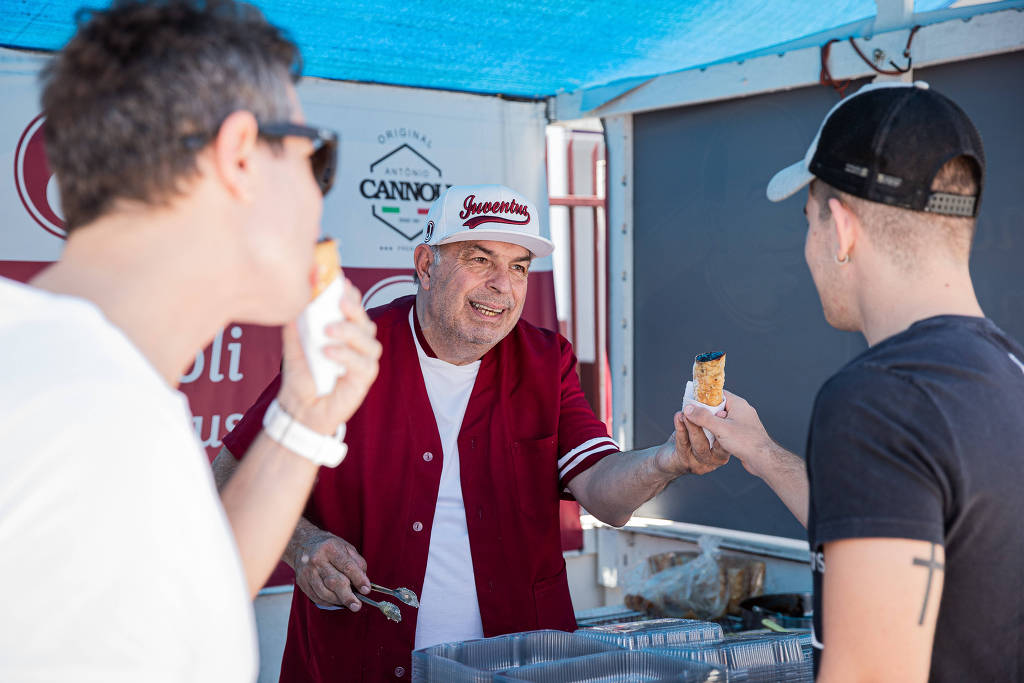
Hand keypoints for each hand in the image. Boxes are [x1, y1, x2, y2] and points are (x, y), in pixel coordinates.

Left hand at [278, 276, 381, 433]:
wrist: (300, 410)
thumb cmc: (302, 379)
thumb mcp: (293, 349)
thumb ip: (295, 328)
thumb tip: (293, 305)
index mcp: (344, 333)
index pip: (354, 310)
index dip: (351, 296)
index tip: (341, 283)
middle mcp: (357, 346)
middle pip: (366, 322)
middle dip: (355, 310)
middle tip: (339, 302)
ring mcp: (363, 362)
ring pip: (369, 342)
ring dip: (350, 333)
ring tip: (328, 331)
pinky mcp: (364, 380)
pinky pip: (363, 364)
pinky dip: (347, 355)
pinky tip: (329, 352)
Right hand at [288, 527, 370, 611]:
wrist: (303, 544)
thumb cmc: (329, 547)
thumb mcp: (346, 547)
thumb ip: (358, 563)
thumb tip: (364, 582)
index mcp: (330, 548)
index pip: (347, 566)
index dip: (358, 579)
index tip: (366, 590)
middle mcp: (317, 560)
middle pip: (334, 582)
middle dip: (347, 596)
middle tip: (357, 605)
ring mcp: (307, 572)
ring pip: (324, 593)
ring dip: (339, 601)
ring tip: (349, 603)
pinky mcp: (302, 582)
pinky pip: (317, 597)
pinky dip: (329, 602)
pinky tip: (337, 601)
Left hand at [654, 410, 731, 476]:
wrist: (668, 459)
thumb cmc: (688, 440)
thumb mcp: (700, 427)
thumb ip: (707, 417)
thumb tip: (712, 396)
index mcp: (723, 450)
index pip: (728, 439)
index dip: (725, 425)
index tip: (722, 412)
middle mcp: (715, 459)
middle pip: (715, 443)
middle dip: (709, 425)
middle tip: (703, 410)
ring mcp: (700, 464)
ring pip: (699, 445)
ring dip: (693, 426)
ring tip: (687, 413)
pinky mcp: (684, 462)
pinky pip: (683, 445)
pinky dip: (681, 429)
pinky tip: (678, 418)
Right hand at [682, 390, 775, 478]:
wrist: (763, 459)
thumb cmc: (745, 441)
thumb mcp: (720, 428)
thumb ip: (703, 417)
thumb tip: (688, 408)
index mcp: (738, 403)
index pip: (718, 394)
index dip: (704, 397)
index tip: (692, 402)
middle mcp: (742, 410)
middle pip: (719, 406)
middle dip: (706, 413)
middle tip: (694, 418)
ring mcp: (744, 422)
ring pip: (723, 419)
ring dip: (712, 424)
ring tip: (702, 430)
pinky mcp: (744, 433)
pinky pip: (728, 428)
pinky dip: (720, 432)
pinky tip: (714, 440)